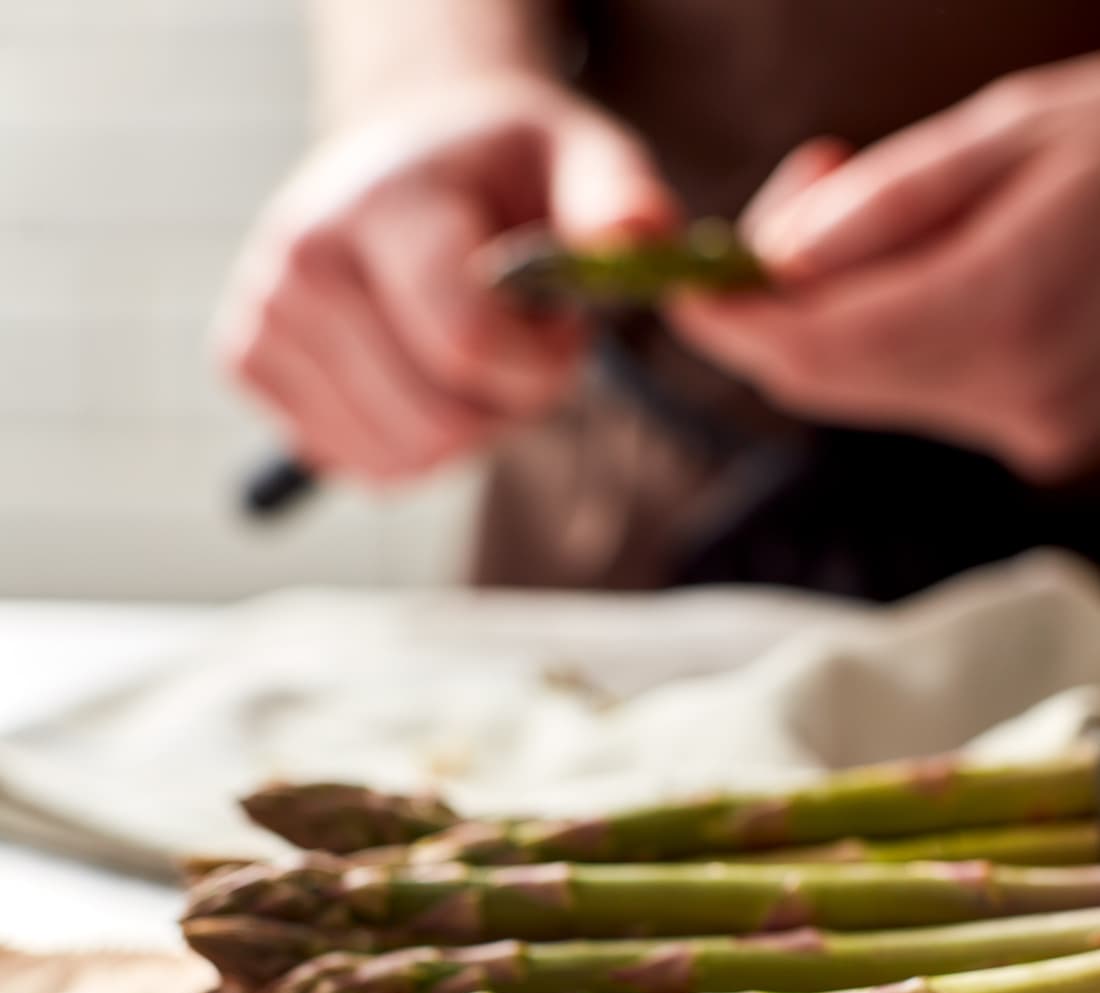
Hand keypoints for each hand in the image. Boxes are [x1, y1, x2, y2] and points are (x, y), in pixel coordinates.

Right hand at [215, 75, 677, 483]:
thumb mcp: (578, 159)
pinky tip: (419, 382)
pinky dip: (411, 449)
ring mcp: (264, 314)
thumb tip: (640, 240)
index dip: (540, 371)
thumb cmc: (498, 175)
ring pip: (399, 460)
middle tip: (525, 357)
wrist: (403, 159)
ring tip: (471, 365)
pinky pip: (359, 467)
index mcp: (382, 203)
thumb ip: (620, 201)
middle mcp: (303, 258)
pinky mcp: (244, 359)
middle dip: (508, 412)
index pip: (463, 342)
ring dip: (464, 437)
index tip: (568, 337)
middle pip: (434, 421)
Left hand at [671, 56, 1099, 481]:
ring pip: (863, 392)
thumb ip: (888, 201)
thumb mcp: (1011, 130)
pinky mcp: (1034, 432)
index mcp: (1000, 309)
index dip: (729, 321)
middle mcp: (1009, 392)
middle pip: (824, 381)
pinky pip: (913, 395)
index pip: (815, 346)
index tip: (677, 283)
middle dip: (766, 313)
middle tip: (774, 213)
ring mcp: (1024, 425)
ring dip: (822, 322)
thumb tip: (778, 258)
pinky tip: (907, 268)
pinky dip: (878, 341)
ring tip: (856, 216)